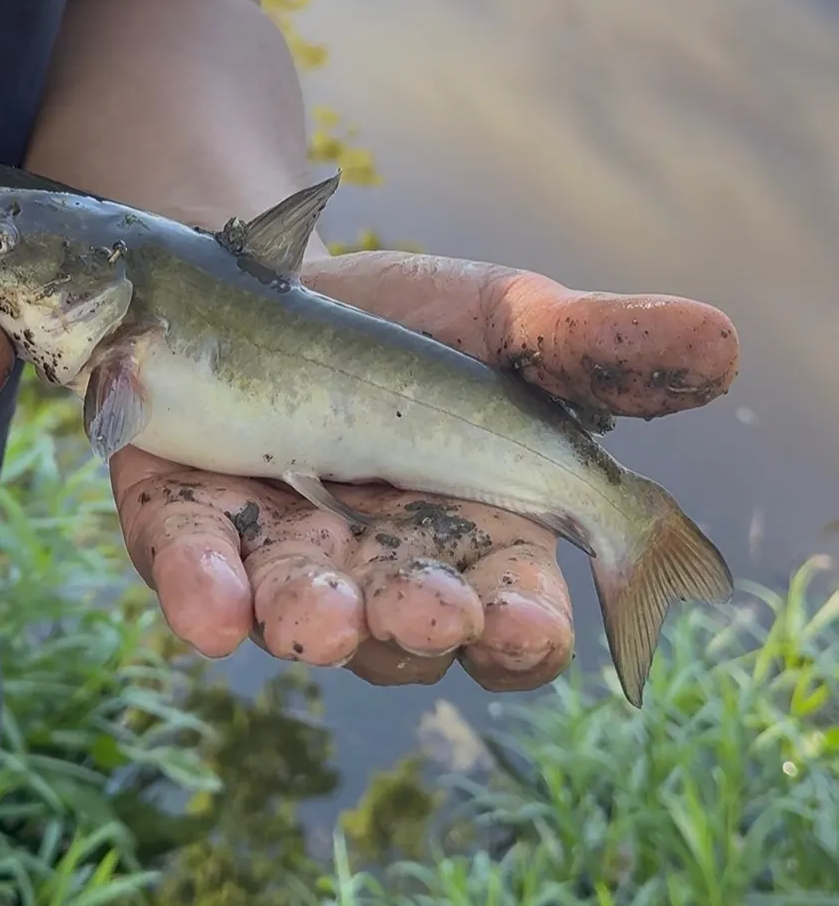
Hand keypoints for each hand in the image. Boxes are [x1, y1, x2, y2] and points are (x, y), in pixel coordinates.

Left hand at [110, 250, 738, 690]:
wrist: (266, 277)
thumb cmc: (404, 324)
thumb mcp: (499, 320)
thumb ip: (587, 347)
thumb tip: (720, 344)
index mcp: (471, 532)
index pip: (513, 610)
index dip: (522, 625)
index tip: (527, 620)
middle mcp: (376, 564)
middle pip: (404, 627)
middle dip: (417, 624)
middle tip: (429, 611)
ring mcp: (277, 550)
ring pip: (297, 608)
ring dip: (310, 618)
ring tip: (317, 616)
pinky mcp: (184, 522)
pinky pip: (189, 565)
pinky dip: (201, 588)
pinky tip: (211, 609)